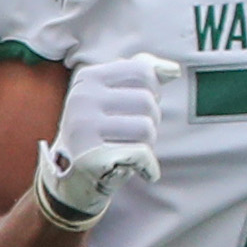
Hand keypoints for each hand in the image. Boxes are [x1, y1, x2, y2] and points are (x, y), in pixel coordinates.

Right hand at [35, 52, 176, 229]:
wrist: (74, 176)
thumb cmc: (102, 129)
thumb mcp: (113, 94)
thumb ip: (141, 73)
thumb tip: (173, 70)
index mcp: (87, 79)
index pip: (142, 71)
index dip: (153, 89)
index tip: (140, 105)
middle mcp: (81, 100)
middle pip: (147, 101)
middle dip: (150, 119)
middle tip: (131, 134)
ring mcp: (83, 129)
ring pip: (146, 128)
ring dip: (148, 143)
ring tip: (131, 149)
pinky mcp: (91, 158)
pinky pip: (141, 154)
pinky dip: (148, 165)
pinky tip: (142, 170)